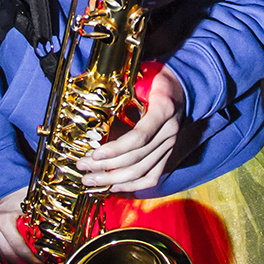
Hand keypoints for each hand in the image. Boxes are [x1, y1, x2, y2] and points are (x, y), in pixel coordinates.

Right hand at [0, 187, 42, 263]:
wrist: (6, 185)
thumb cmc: (23, 191)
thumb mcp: (34, 200)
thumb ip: (44, 216)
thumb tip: (65, 233)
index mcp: (4, 220)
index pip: (19, 247)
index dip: (33, 261)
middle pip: (11, 258)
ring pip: (5, 261)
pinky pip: (3, 258)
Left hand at [79, 65, 186, 194]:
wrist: (181, 88)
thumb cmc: (156, 80)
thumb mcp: (141, 77)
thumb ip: (122, 91)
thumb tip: (94, 107)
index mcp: (164, 109)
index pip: (139, 137)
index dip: (115, 149)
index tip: (94, 154)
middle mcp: (170, 131)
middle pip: (136, 158)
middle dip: (106, 166)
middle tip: (82, 166)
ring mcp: (170, 146)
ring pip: (141, 172)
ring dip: (113, 179)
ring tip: (90, 179)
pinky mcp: (168, 156)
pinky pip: (152, 177)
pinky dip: (131, 185)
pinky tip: (112, 186)